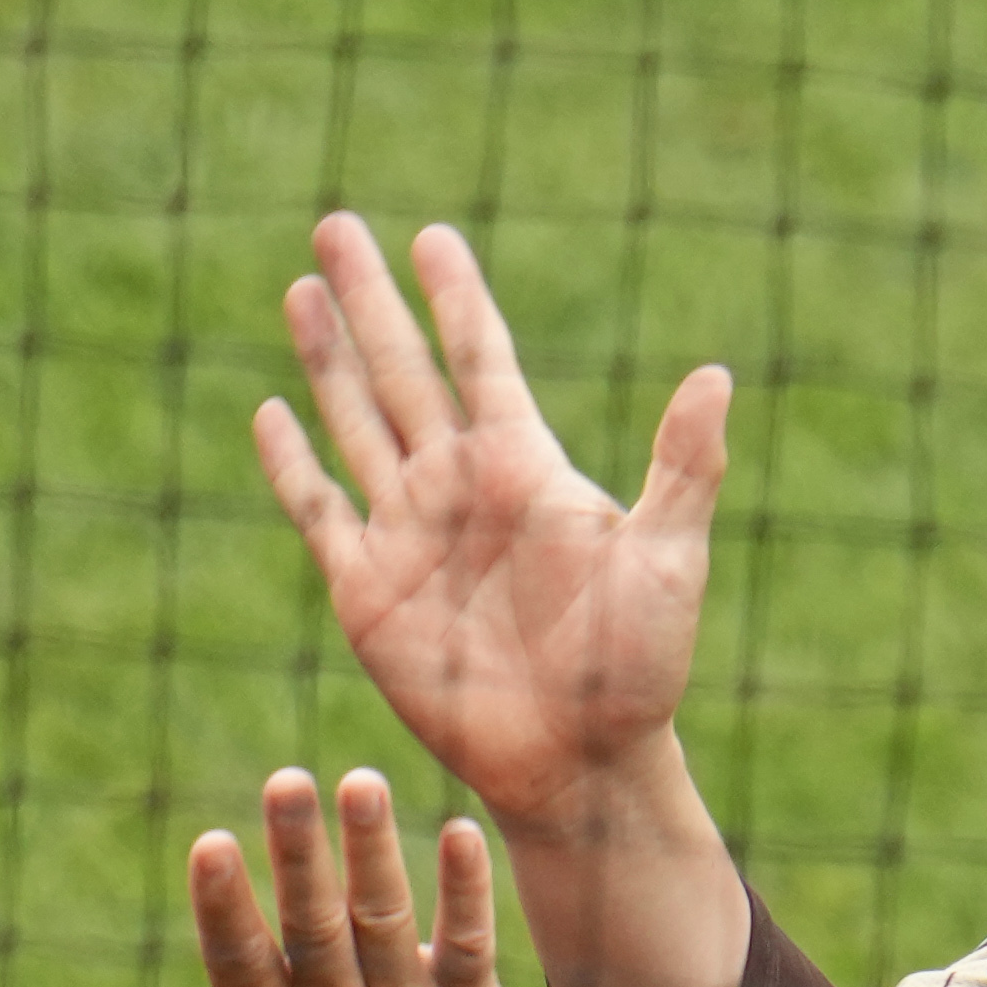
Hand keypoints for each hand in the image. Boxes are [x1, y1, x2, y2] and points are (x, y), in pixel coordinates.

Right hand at [54, 768, 541, 986]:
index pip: (239, 969)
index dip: (224, 909)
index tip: (211, 843)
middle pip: (315, 931)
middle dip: (300, 856)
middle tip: (288, 781)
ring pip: (387, 926)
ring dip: (374, 854)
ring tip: (361, 782)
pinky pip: (471, 950)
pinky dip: (468, 894)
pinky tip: (461, 833)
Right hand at [259, 216, 729, 826]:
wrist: (582, 761)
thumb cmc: (638, 668)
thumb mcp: (669, 560)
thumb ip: (684, 467)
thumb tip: (716, 375)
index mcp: (527, 468)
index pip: (482, 358)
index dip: (455, 297)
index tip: (432, 236)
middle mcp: (461, 486)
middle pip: (403, 369)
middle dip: (370, 300)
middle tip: (335, 225)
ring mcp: (409, 532)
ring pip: (356, 421)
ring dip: (327, 358)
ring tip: (302, 289)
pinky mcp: (367, 588)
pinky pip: (319, 509)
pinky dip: (292, 462)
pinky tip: (270, 412)